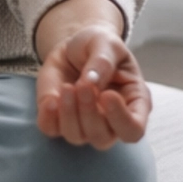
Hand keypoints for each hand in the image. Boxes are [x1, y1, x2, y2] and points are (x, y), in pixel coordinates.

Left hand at [35, 19, 150, 149]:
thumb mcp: (107, 43)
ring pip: (76, 137)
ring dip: (69, 114)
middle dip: (90, 113)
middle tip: (83, 85)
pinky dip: (49, 117)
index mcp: (132, 104)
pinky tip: (51, 99)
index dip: (121, 120)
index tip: (107, 95)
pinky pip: (51, 129)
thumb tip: (92, 82)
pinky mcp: (58, 119)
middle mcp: (109, 121)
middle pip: (102, 138)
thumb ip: (103, 62)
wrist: (73, 45)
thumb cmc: (99, 45)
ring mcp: (83, 124)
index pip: (133, 130)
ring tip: (67, 87)